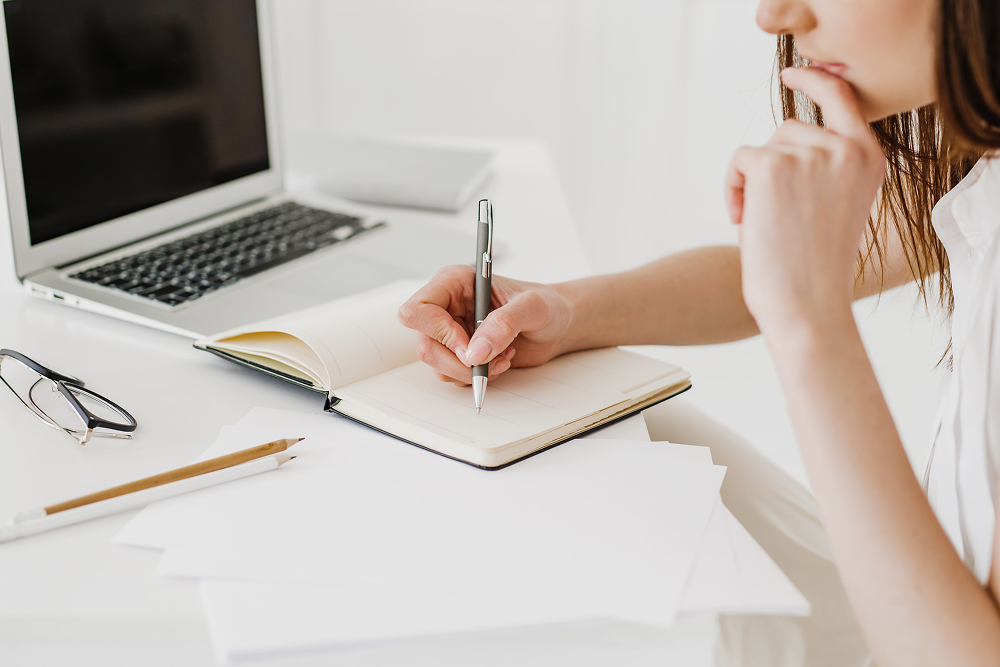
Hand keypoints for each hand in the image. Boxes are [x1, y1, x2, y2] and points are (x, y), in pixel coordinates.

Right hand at [397, 265, 574, 383]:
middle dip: (456, 361)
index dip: (438, 332)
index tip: (468, 346)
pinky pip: (450, 373)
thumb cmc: (547, 305)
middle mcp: (448, 306)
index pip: (418, 309)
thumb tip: (474, 351)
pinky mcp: (459, 351)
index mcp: (455, 282)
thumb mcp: (532, 306)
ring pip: (435, 363)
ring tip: (501, 358)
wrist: (558, 324)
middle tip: (488, 360)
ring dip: (470, 371)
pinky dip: (474, 376)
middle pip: (424, 343)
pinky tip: (498, 362)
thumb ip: (503, 324)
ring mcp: (451, 330)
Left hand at [723, 67, 885, 338]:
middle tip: (772, 218)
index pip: (843, 98)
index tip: (792, 76)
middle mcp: (847, 149)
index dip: (815, 82)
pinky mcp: (773, 164)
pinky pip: (739, 160)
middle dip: (770, 169)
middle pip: (788, 130)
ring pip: (762, 148)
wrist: (806, 305)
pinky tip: (743, 221)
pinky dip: (732, 189)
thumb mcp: (836, 209)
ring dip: (751, 183)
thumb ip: (823, 170)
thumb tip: (781, 148)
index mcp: (869, 159)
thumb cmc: (814, 270)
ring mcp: (811, 153)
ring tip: (762, 225)